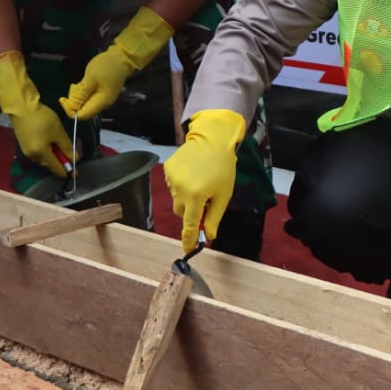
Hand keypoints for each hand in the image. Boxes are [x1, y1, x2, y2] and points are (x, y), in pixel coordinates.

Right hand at [0, 51, 72, 176]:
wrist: (21, 106)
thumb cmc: (42, 119)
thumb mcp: (59, 133)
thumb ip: (67, 147)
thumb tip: (75, 159)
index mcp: (41, 155)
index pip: (56, 168)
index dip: (67, 171)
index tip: (76, 172)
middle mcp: (32, 156)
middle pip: (49, 165)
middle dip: (61, 163)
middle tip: (71, 156)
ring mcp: (26, 150)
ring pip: (44, 159)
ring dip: (54, 157)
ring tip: (62, 149)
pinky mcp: (24, 143)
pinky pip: (38, 152)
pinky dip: (47, 151)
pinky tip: (52, 144)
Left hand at [60, 7, 173, 119]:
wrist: (122, 57)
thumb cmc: (106, 67)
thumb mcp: (90, 78)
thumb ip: (80, 94)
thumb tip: (71, 107)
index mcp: (101, 103)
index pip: (82, 115)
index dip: (70, 110)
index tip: (62, 98)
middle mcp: (102, 104)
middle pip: (83, 110)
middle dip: (74, 101)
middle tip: (73, 86)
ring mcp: (103, 98)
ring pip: (85, 103)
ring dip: (78, 96)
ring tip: (78, 83)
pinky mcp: (102, 92)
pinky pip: (89, 97)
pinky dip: (83, 92)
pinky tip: (83, 83)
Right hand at [166, 109, 247, 251]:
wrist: (212, 139)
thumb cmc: (223, 168)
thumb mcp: (224, 194)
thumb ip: (214, 217)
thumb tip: (209, 235)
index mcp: (196, 196)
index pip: (190, 225)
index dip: (189, 239)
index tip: (188, 250)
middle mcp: (179, 189)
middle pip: (182, 213)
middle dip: (192, 211)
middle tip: (206, 200)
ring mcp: (171, 179)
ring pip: (177, 199)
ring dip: (187, 197)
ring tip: (200, 181)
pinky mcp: (167, 170)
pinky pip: (173, 186)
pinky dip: (182, 185)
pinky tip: (192, 173)